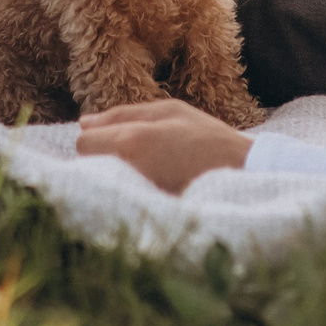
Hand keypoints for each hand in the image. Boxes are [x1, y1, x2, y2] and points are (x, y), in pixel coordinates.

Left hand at [76, 98, 253, 193]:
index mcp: (132, 141)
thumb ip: (123, 114)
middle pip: (88, 166)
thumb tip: (83, 123)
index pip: (83, 144)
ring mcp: (137, 195)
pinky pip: (120, 201)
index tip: (114, 142)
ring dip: (114, 177)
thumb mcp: (169, 112)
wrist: (243, 174)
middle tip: (132, 158)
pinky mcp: (146, 213)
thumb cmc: (206, 137)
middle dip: (102, 160)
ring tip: (144, 173)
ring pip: (103, 184)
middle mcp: (129, 170)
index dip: (95, 140)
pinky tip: (150, 189)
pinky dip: (128, 194)